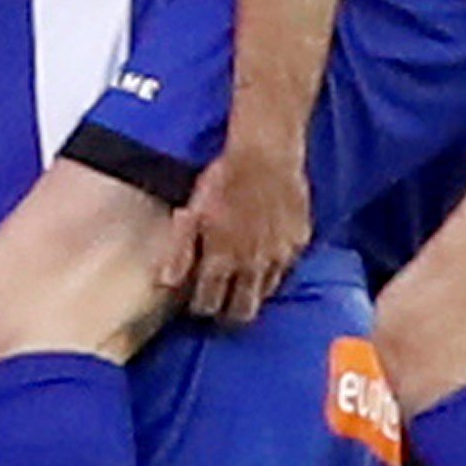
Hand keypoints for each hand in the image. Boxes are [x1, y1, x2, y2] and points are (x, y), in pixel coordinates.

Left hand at [159, 130, 309, 325]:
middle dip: (229, 312)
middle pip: (242, 311)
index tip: (199, 299)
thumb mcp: (192, 211)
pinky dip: (275, 266)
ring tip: (244, 275)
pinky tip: (266, 250)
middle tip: (223, 301)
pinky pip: (287, 267)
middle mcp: (252, 265)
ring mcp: (279, 256)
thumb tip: (166, 282)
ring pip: (266, 292)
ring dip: (253, 289)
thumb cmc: (224, 178)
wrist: (266, 153)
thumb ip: (179, 250)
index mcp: (221, 260)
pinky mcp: (299, 242)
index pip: (209, 305)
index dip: (201, 306)